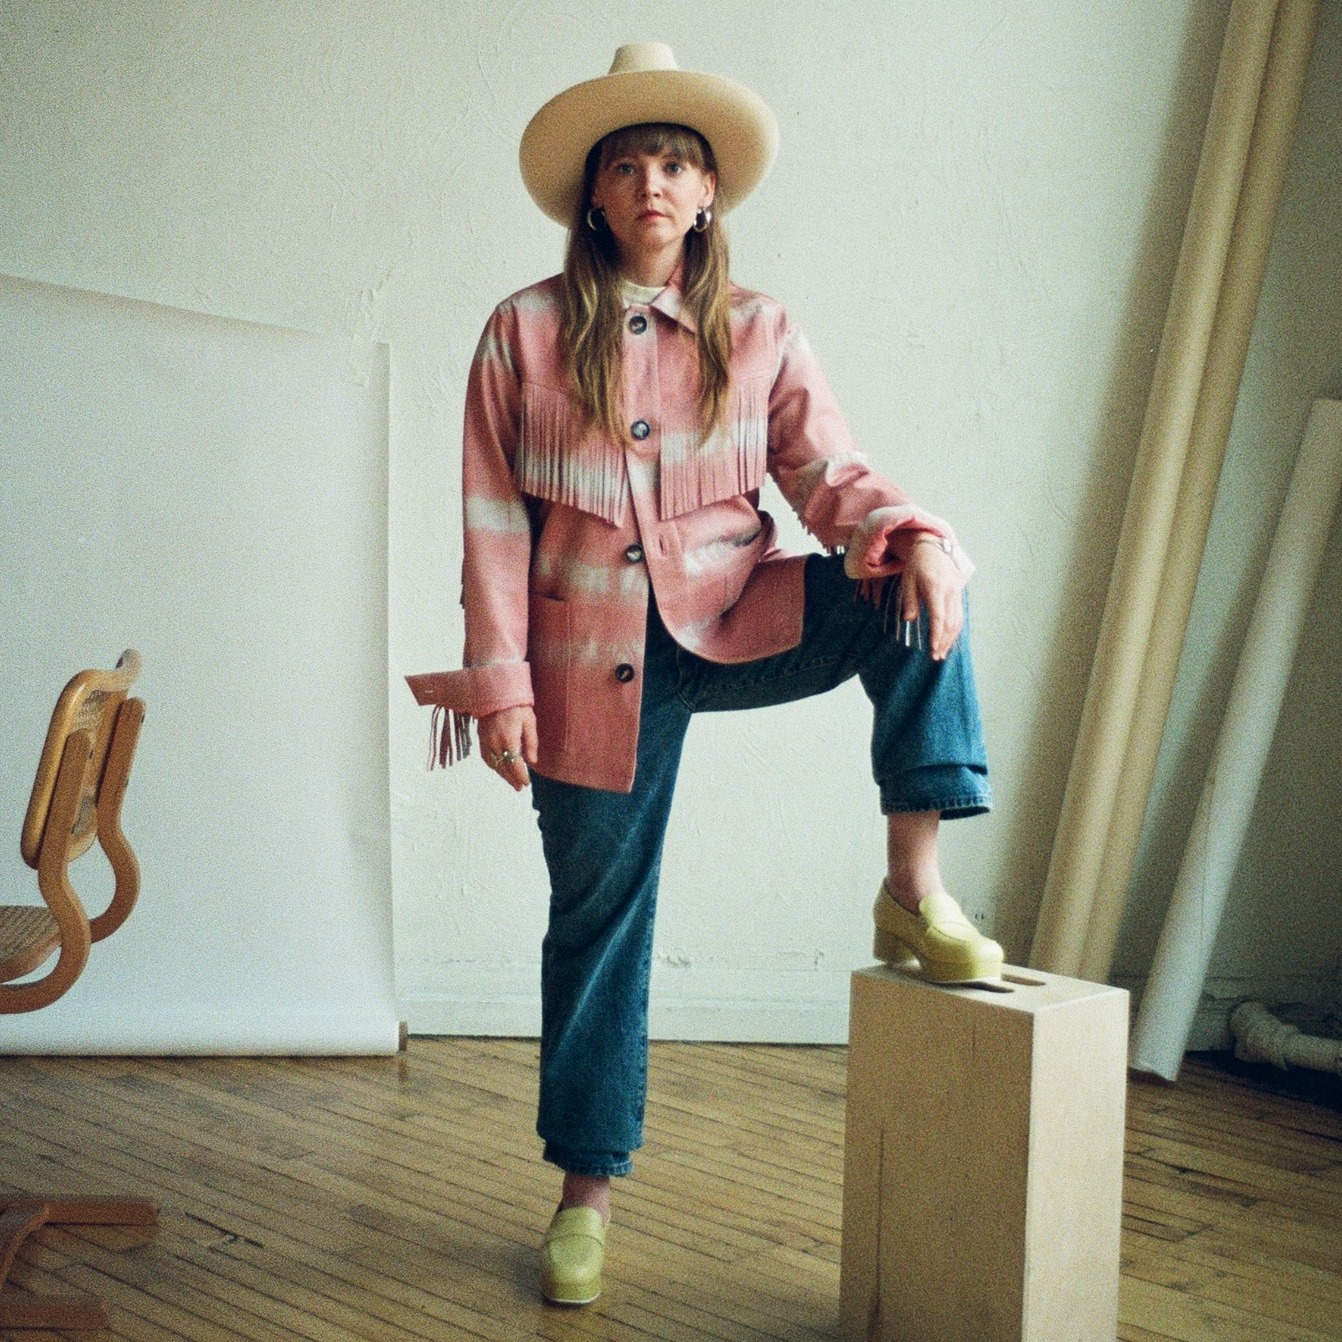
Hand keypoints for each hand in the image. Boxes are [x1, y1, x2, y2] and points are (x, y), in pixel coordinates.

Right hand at [477, 706, 538, 790]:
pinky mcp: (480, 737)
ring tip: (511, 781)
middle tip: (519, 787)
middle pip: (503, 767)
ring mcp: (485, 741)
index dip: (520, 776)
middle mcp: (495, 743)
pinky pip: (485, 757)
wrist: (496, 692)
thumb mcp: (529, 721)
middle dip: (512, 779)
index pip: (515, 765)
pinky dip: (493, 765)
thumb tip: (532, 761)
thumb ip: (531, 743)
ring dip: (502, 774)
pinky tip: (498, 768)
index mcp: (509, 739)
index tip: (526, 783)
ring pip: (493, 764)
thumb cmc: (517, 705)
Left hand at [900, 538, 966, 661]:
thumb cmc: (917, 564)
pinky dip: (955, 630)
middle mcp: (950, 591)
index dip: (937, 634)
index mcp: (936, 588)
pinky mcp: (958, 594)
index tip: (933, 648)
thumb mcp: (908, 580)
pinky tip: (950, 640)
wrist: (933, 547)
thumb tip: (909, 620)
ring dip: (951, 638)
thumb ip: (909, 600)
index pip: (939, 616)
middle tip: (936, 656)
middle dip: (944, 641)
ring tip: (943, 653)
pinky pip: (959, 615)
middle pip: (951, 622)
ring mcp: (957, 592)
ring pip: (957, 620)